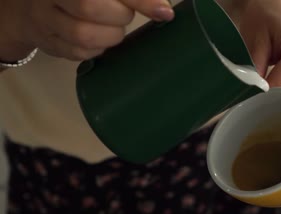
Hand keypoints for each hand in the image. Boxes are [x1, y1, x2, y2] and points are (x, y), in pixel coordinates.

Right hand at [0, 0, 174, 60]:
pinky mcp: (47, 44)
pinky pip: (79, 53)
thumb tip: (163, 8)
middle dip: (120, 15)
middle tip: (124, 14)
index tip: (164, 11)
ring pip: (84, 36)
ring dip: (111, 35)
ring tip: (113, 27)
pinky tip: (100, 38)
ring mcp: (43, 20)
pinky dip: (98, 48)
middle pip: (90, 7)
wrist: (30, 6)